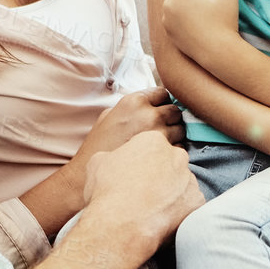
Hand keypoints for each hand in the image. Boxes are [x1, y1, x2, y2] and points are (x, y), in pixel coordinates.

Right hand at [66, 88, 183, 191]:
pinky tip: (159, 159)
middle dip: (170, 119)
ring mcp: (159, 134)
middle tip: (160, 130)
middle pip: (175, 111)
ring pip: (181, 130)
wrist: (88, 175)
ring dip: (174, 136)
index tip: (158, 112)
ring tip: (158, 146)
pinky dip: (173, 153)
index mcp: (133, 101)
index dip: (162, 104)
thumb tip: (152, 103)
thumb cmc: (98, 146)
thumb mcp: (109, 115)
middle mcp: (149, 114)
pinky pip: (180, 149)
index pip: (163, 93)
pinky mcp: (165, 153)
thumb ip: (132, 107)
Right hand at [82, 131, 204, 252]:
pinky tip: (163, 219)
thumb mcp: (97, 164)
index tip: (134, 176)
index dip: (141, 162)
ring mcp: (190, 179)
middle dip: (160, 175)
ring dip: (171, 193)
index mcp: (152, 141)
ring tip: (152, 209)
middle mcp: (176, 155)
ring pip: (182, 183)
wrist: (121, 225)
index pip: (151, 146)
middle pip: (170, 163)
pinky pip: (190, 204)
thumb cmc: (106, 193)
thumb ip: (112, 156)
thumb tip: (115, 160)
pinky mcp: (197, 201)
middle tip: (144, 192)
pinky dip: (180, 211)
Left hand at [163, 0, 239, 64]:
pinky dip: (187, 17)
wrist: (217, 52)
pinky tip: (201, 24)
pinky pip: (178, 18)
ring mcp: (166, 19)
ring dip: (194, 5)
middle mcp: (169, 3)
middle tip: (217, 2)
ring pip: (182, 4)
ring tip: (209, 13)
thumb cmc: (224, 22)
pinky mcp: (168, 32)